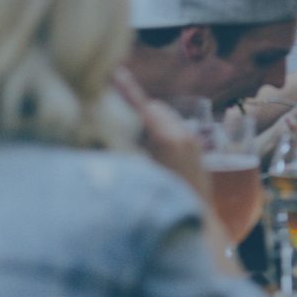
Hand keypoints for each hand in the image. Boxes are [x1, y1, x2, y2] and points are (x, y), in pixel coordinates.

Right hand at [114, 69, 238, 273]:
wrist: (197, 224)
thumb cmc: (163, 202)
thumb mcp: (137, 174)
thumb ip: (120, 150)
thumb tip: (99, 132)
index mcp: (168, 139)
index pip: (142, 105)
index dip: (126, 89)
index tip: (113, 72)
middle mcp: (184, 135)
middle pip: (154, 108)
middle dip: (135, 106)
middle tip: (114, 105)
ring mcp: (193, 142)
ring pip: (165, 118)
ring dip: (149, 119)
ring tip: (130, 128)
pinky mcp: (197, 150)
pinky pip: (175, 130)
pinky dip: (160, 129)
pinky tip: (148, 144)